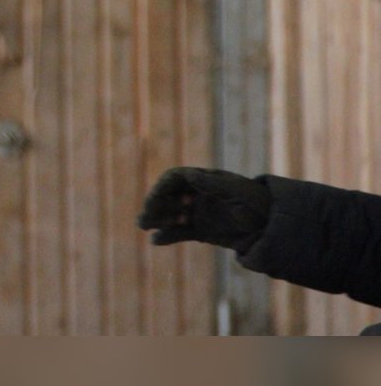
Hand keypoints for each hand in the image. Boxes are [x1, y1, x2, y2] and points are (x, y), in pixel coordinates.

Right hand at [137, 167, 270, 254]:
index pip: (175, 178)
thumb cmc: (257, 202)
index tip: (154, 197)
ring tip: (142, 225)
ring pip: (170, 214)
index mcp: (203, 179)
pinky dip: (167, 236)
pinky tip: (156, 241)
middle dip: (155, 204)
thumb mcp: (236, 191)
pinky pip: (179, 232)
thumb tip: (190, 175)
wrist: (274, 226)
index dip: (162, 186)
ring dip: (155, 218)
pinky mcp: (201, 231)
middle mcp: (196, 195)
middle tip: (145, 215)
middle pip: (168, 196)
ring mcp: (197, 213)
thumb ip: (213, 184)